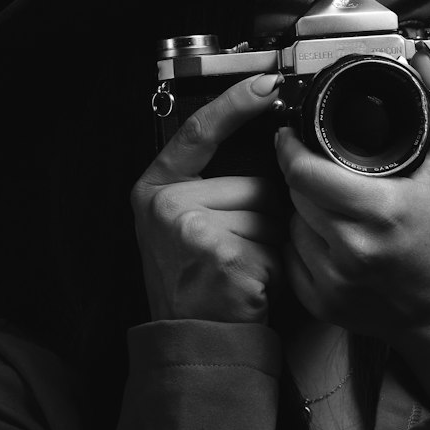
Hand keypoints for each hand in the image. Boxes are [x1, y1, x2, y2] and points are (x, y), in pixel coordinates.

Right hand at [130, 74, 287, 322]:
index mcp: (155, 190)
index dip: (235, 105)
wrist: (194, 344)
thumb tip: (273, 158)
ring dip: (271, 244)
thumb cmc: (198, 288)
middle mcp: (165, 204)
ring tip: (244, 272)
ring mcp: (190, 228)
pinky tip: (251, 286)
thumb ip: (214, 190)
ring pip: (268, 214)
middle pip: (252, 184)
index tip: (266, 85)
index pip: (198, 132)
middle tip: (239, 256)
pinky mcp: (220, 253)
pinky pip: (274, 244)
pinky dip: (274, 268)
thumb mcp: (189, 228)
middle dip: (264, 218)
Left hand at [274, 50, 429, 352]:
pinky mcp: (320, 302)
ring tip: (333, 209)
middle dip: (302, 177)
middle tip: (322, 172)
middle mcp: (353, 249)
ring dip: (302, 211)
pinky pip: (290, 258)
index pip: (305, 173)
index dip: (290, 149)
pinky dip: (302, 245)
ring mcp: (333, 280)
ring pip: (291, 225)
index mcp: (380, 211)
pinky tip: (328, 240)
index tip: (290, 137)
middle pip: (295, 194)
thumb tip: (421, 61)